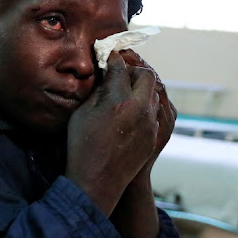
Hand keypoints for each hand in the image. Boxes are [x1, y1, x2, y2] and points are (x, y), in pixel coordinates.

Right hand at [65, 52, 159, 215]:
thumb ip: (98, 91)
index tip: (110, 56)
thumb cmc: (83, 146)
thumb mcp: (82, 114)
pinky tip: (131, 111)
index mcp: (119, 100)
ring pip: (153, 92)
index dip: (114, 59)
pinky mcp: (154, 135)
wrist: (98, 181)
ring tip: (126, 92)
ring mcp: (150, 122)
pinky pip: (155, 111)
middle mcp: (139, 108)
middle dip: (134, 70)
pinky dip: (145, 105)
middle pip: (146, 75)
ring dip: (142, 88)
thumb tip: (107, 76)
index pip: (120, 68)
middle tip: (121, 74)